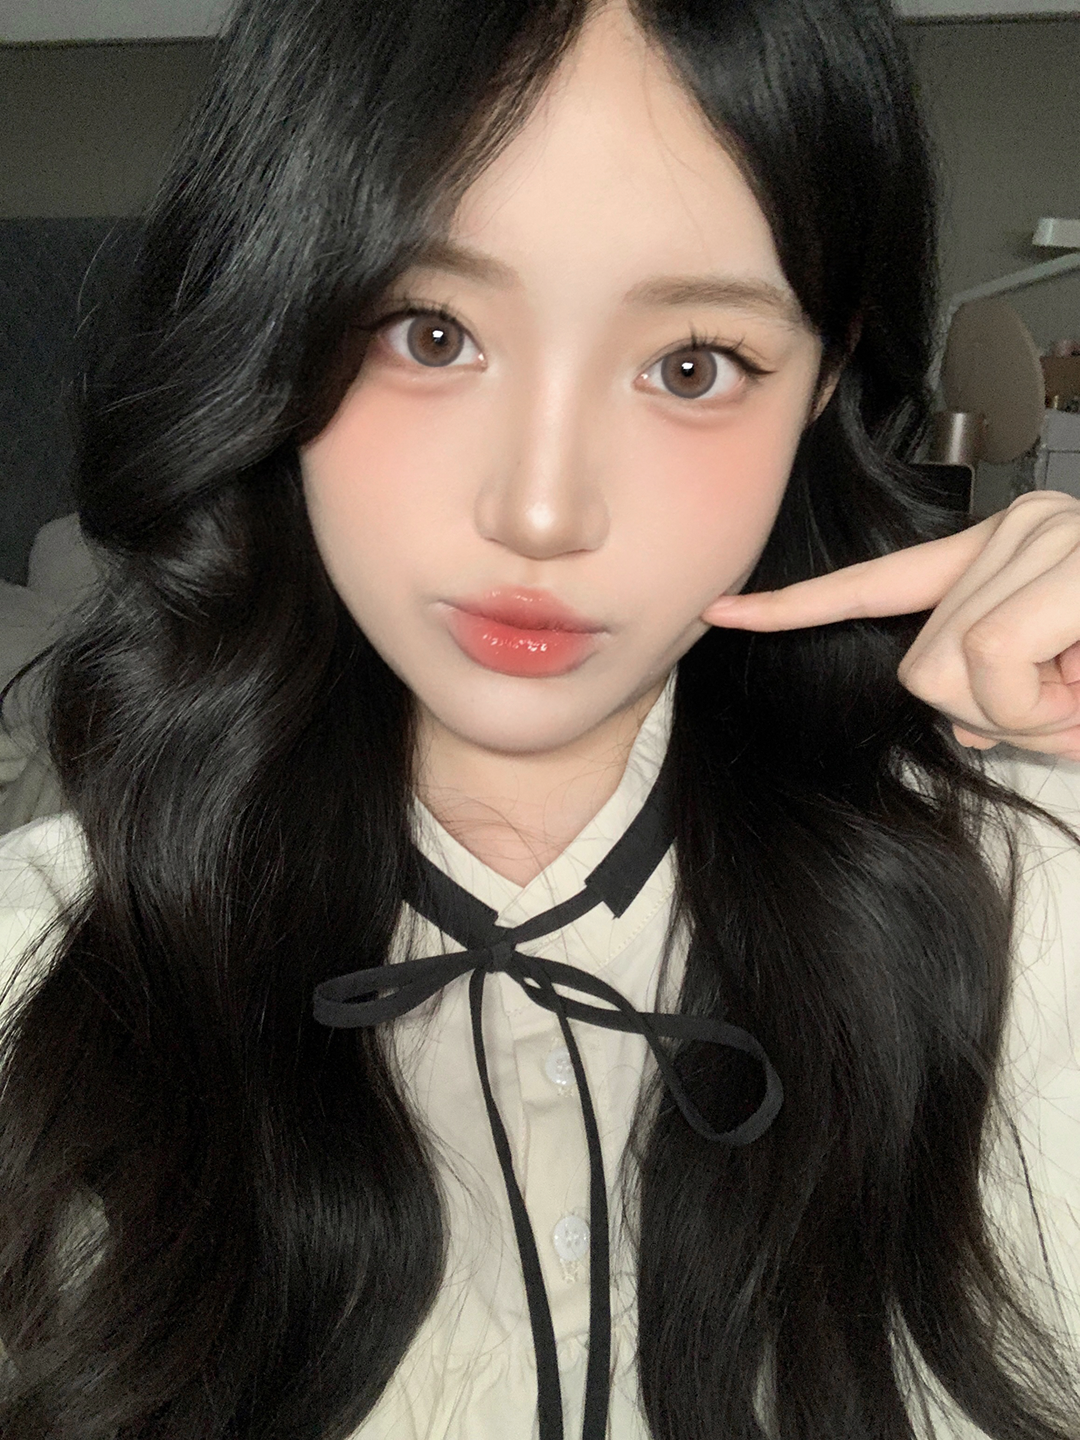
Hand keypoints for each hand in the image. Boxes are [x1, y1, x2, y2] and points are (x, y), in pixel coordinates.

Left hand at [702, 491, 1079, 760]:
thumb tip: (969, 730)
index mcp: (999, 555)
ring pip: (951, 671)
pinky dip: (1042, 706)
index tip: (721, 611)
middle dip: (992, 712)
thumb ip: (1007, 698)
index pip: (874, 584)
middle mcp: (1014, 530)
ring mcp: (1039, 538)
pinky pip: (993, 661)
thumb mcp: (1070, 688)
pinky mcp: (1069, 565)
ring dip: (1029, 714)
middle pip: (917, 665)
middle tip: (1067, 699)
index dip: (793, 607)